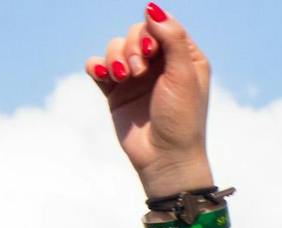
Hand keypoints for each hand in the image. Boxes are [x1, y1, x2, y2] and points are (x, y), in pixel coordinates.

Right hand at [85, 4, 213, 196]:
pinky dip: (97, 67)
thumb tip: (151, 7)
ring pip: (115, 47)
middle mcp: (160, 65)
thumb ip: (171, 38)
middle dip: (133, 46)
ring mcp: (136, 78)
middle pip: (136, 33)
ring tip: (123, 77)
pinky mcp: (116, 92)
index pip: (161, 26)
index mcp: (184, 58)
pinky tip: (103, 76)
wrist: (165, 159)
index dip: (151, 33)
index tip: (152, 54)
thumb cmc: (182, 120)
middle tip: (138, 71)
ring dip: (115, 57)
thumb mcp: (183, 76)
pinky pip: (98, 66)